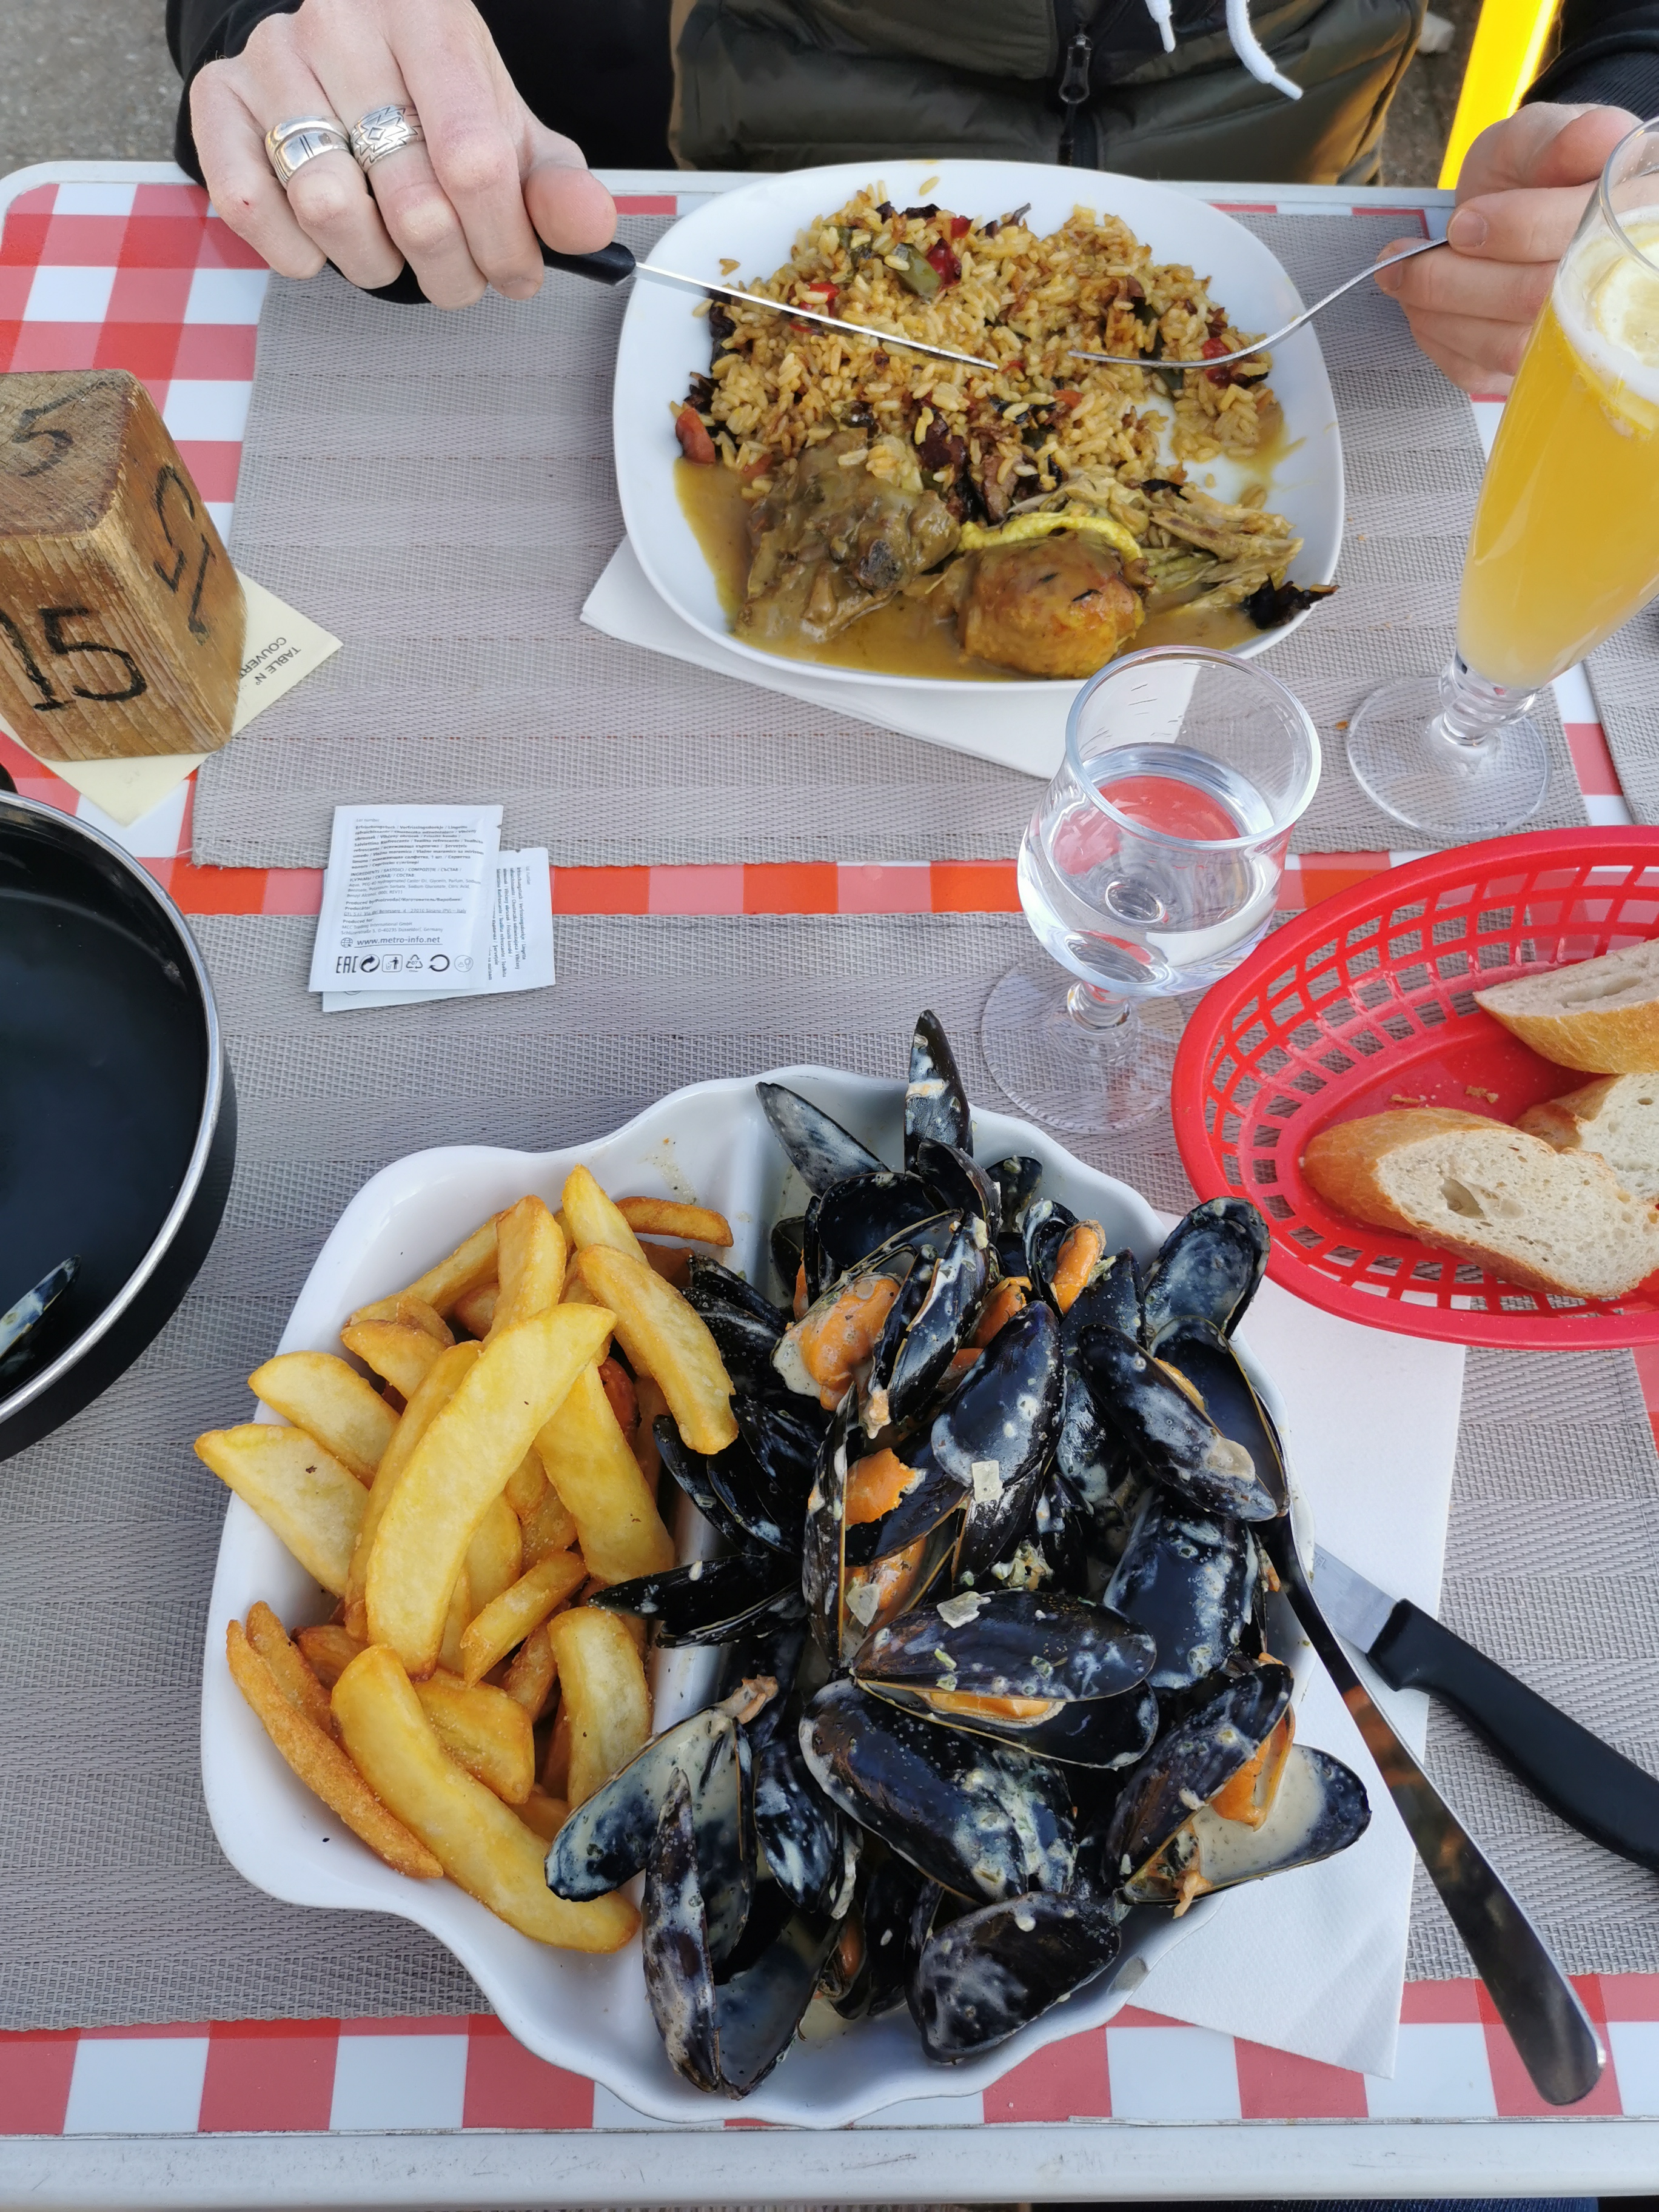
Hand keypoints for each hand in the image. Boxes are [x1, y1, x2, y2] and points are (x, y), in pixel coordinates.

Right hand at [191, 0, 616, 308]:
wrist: (347, 59)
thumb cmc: (436, 106)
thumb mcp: (509, 136)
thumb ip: (555, 188)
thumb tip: (592, 230)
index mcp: (429, 16)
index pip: (475, 160)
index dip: (503, 243)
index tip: (515, 273)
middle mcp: (343, 23)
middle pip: (410, 198)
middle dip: (449, 269)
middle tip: (456, 276)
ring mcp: (273, 57)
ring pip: (330, 209)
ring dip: (373, 265)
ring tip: (391, 255)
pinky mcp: (218, 97)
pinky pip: (252, 207)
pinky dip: (296, 253)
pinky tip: (326, 242)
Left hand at [1374, 102, 1637, 393]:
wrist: (1520, 202)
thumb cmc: (1537, 166)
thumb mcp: (1544, 134)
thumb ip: (1561, 139)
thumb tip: (1599, 136)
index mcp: (1631, 223)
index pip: (1579, 241)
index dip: (1515, 232)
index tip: (1462, 222)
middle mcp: (1613, 290)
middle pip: (1534, 301)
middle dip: (1454, 280)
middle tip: (1402, 256)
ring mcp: (1573, 340)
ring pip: (1504, 347)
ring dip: (1438, 313)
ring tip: (1404, 279)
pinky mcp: (1531, 370)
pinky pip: (1480, 373)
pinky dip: (1438, 341)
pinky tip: (1423, 309)